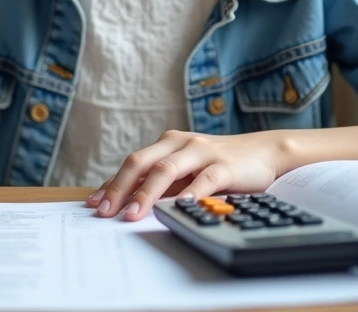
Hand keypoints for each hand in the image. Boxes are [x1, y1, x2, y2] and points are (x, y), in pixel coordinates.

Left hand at [85, 129, 289, 221]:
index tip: (93, 204)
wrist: (264, 151)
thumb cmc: (219, 164)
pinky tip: (180, 207)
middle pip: (142, 162)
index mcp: (167, 144)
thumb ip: (162, 184)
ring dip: (147, 193)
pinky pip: (205, 179)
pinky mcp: (225, 164)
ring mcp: (202, 151)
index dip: (111, 184)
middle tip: (105, 211)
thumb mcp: (186, 171)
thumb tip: (127, 204)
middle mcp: (180, 143)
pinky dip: (190, 194)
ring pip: (167, 169)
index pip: (132, 164)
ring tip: (134, 214)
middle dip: (120, 187)